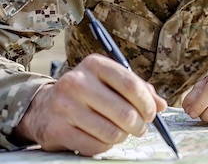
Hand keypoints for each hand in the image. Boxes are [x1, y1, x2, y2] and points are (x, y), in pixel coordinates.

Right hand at [14, 54, 165, 155]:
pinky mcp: (57, 130)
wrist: (44, 107)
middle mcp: (77, 82)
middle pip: (125, 112)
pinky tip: (104, 138)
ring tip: (122, 132)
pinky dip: (106, 146)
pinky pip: (95, 146)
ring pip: (112, 132)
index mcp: (95, 65)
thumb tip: (161, 105)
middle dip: (140, 125)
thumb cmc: (87, 92)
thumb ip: (138, 89)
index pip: (131, 86)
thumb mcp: (110, 82)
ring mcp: (65, 106)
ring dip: (123, 137)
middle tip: (141, 128)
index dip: (147, 104)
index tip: (151, 114)